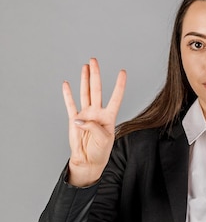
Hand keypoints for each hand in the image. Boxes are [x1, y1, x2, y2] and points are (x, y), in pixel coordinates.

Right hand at [62, 58, 126, 186]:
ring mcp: (86, 115)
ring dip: (84, 79)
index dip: (119, 85)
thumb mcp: (104, 140)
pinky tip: (67, 84)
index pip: (115, 97)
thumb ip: (94, 127)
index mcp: (108, 117)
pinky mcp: (75, 120)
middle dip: (95, 74)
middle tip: (94, 60)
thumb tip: (80, 119)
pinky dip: (68, 94)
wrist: (88, 161)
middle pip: (97, 90)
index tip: (123, 72)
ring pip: (85, 93)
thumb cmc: (100, 152)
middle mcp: (97, 113)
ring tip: (85, 66)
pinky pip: (70, 104)